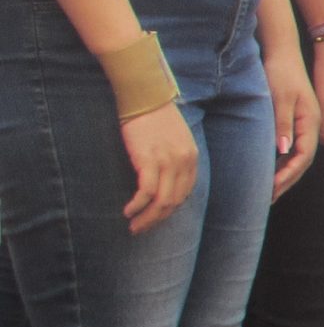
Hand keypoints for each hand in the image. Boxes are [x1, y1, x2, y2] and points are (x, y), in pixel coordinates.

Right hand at [119, 102, 197, 234]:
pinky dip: (138, 205)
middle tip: (141, 229)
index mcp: (192, 158)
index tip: (155, 218)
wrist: (145, 97)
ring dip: (147, 218)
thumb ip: (174, 158)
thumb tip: (164, 179)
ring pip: (162, 201)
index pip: (184, 194)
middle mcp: (184, 162)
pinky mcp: (149, 160)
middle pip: (174, 202)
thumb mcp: (174, 139)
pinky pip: (147, 192)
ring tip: (133, 226)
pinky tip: (128, 211)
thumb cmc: (154, 117)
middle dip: (157, 220)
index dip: (169, 210)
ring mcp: (168, 162)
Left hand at [265, 45, 321, 198]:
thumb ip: (282, 125)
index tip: (271, 188)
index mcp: (311, 121)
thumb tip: (284, 151)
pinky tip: (271, 170)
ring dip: (286, 174)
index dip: (288, 174)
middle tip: (268, 197)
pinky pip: (294, 148)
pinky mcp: (297, 122)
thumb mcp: (280, 98)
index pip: (303, 156)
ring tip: (269, 191)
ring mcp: (305, 124)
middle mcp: (311, 126)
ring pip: (299, 156)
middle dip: (287, 181)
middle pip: (303, 161)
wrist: (283, 54)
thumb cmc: (281, 74)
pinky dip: (283, 163)